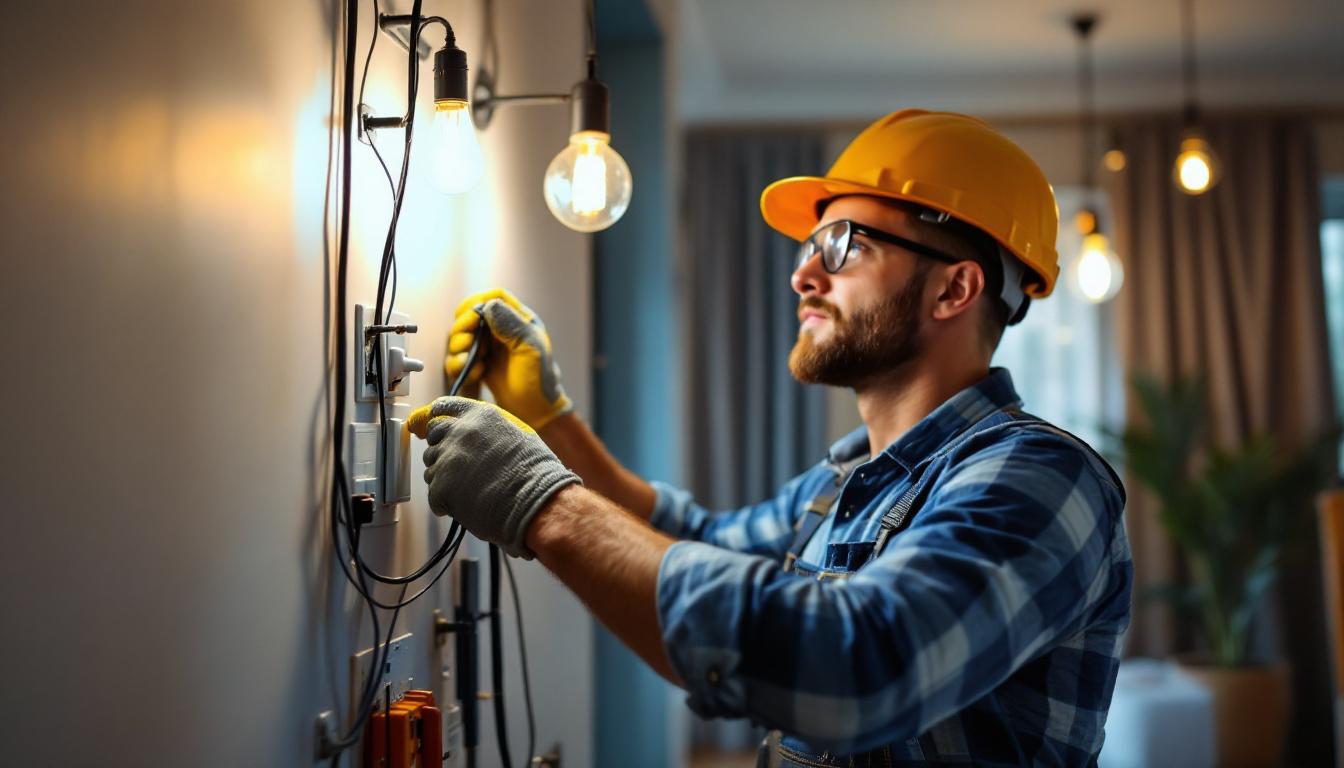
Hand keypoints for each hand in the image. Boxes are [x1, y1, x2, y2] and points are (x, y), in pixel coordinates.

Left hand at [409, 396, 579, 558]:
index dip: (438, 421)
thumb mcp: (516, 434)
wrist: (538, 503)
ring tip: (470, 490)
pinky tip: (467, 505)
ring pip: (431, 467)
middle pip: (433, 437)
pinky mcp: (441, 486)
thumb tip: (466, 431)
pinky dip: (446, 503)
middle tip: (461, 468)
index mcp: (479, 415)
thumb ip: (486, 428)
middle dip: (442, 451)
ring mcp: (448, 458)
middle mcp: (460, 431)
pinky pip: (433, 495)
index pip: (442, 408)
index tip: (438, 430)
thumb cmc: (535, 473)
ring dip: (445, 478)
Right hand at [445, 289, 572, 428]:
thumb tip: (488, 305)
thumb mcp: (530, 349)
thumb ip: (511, 325)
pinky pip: (459, 357)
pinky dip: (461, 363)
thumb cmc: (539, 380)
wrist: (535, 412)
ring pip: (460, 336)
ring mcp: (488, 348)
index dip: (480, 302)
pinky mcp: (478, 364)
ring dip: (460, 346)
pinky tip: (476, 372)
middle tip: (468, 342)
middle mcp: (501, 331)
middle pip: (470, 315)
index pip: (495, 298)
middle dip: (464, 327)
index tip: (473, 317)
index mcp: (518, 320)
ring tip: (470, 360)